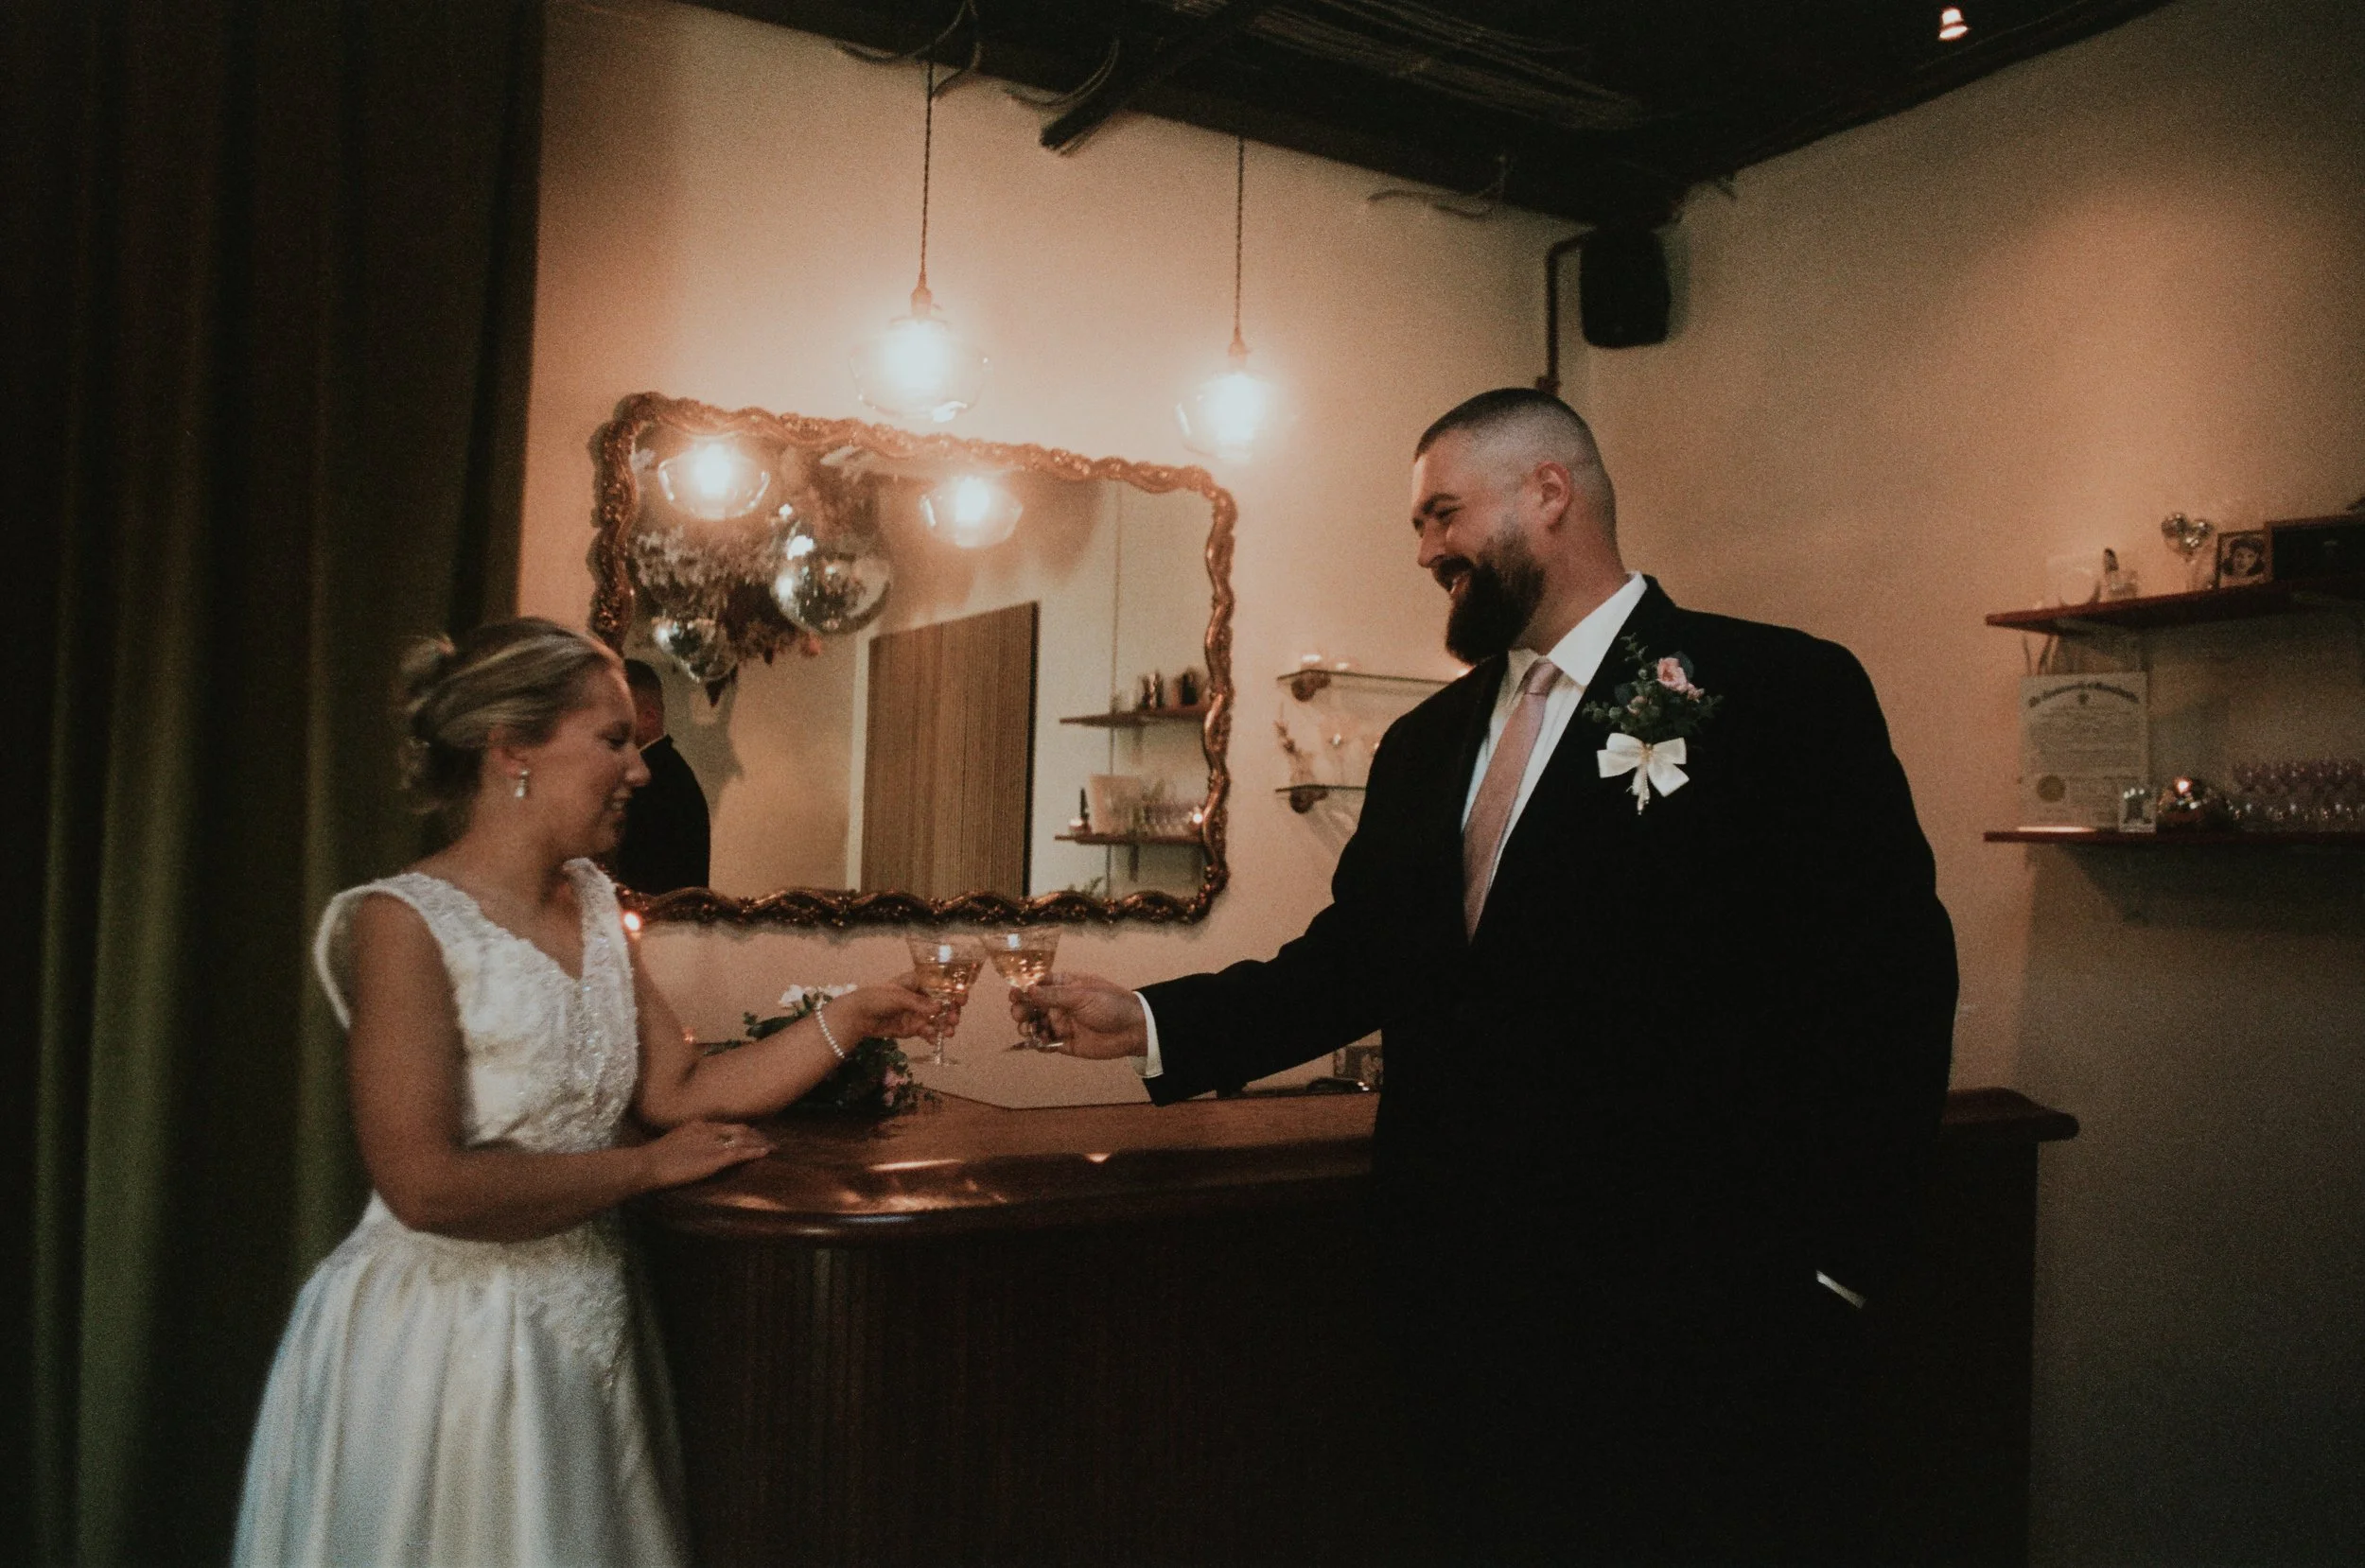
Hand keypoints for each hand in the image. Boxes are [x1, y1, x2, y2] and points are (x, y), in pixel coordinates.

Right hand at [640, 1119, 770, 1188]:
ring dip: (760, 1142)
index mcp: (698, 1124)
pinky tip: (765, 1153)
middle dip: (756, 1134)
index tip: (753, 1133)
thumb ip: (688, 1142)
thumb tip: (695, 1150)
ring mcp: (713, 1143)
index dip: (742, 1129)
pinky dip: (754, 1152)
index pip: (726, 1125)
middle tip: (769, 1139)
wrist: (647, 1164)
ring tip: (772, 1146)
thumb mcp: (674, 1142)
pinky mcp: (715, 1158)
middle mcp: (708, 1129)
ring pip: (743, 1139)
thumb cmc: (654, 1158)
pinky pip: (740, 1153)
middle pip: (739, 1129)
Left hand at [828, 978, 948, 1041]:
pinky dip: (933, 1036)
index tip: (962, 999)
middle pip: (944, 1004)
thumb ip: (919, 1003)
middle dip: (952, 1011)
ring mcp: (918, 1014)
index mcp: (918, 983)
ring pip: (938, 1019)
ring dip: (946, 1025)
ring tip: (949, 1033)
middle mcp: (921, 998)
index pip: (942, 985)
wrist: (858, 1016)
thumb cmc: (877, 997)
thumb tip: (939, 1008)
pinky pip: (928, 1032)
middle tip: (955, 1019)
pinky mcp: (913, 1028)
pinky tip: (934, 1039)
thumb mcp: (898, 996)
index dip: (954, 991)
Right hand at [1020, 973, 1146, 1058]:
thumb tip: (1027, 989)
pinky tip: (1039, 1041)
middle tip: (1019, 1014)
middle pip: (1031, 1006)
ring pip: (1035, 1025)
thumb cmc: (1111, 1004)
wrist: (1132, 1029)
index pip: (1036, 985)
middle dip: (1021, 1010)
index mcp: (1063, 986)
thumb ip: (1053, 995)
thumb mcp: (1081, 995)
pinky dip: (1038, 1043)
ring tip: (1028, 1029)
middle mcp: (1059, 1004)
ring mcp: (1061, 1023)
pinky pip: (1045, 1043)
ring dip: (1027, 1027)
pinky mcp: (1064, 1043)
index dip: (1023, 989)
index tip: (1014, 994)